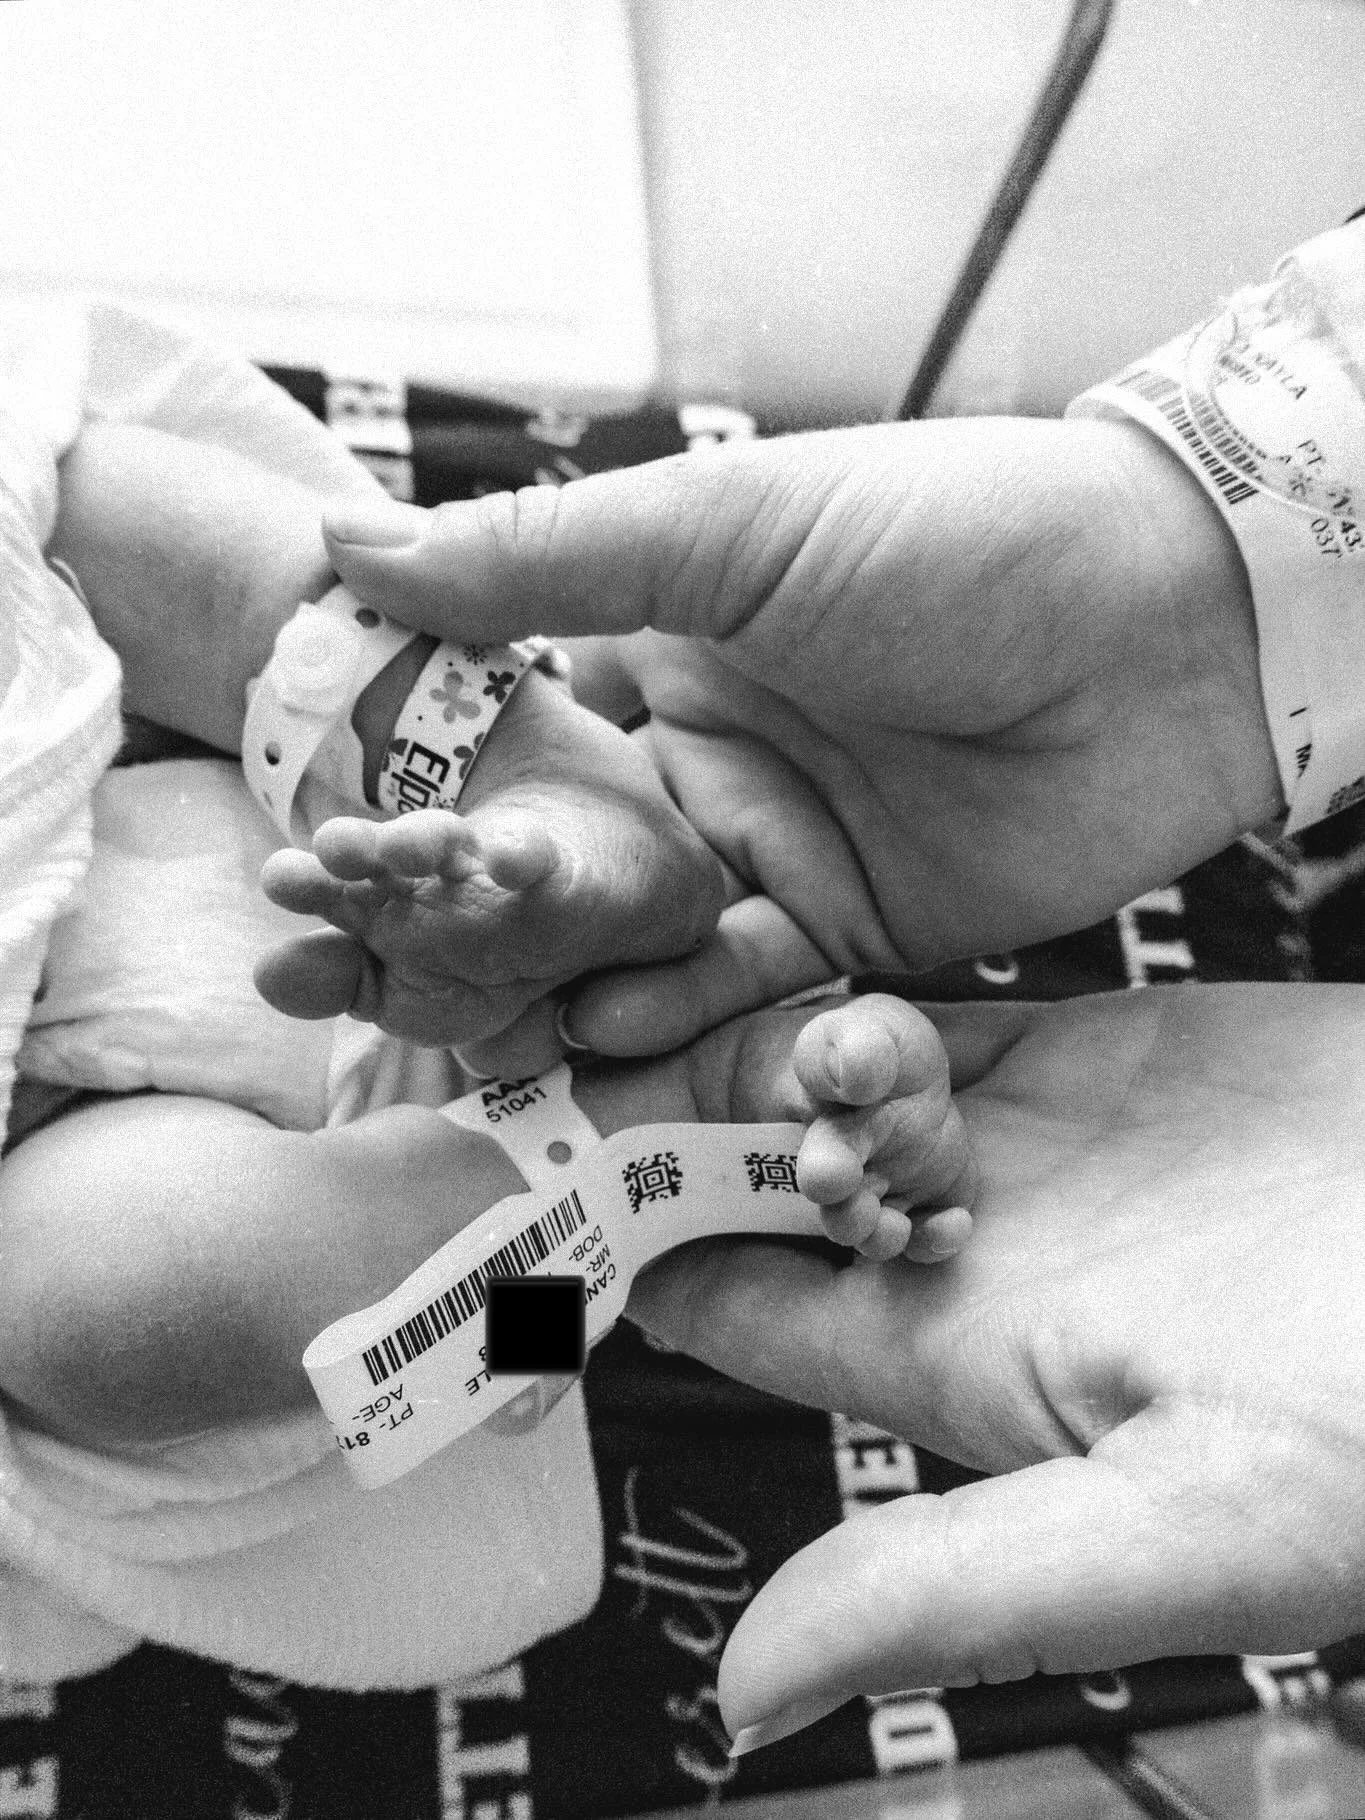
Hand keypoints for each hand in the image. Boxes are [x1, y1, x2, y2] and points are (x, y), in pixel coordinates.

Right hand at [321, 418, 1281, 1055]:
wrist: (1170, 631)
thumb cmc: (951, 539)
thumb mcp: (730, 531)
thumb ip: (543, 559)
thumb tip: (344, 543)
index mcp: (666, 653)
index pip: (512, 737)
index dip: (422, 792)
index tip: (326, 849)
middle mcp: (711, 764)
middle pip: (568, 862)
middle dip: (476, 918)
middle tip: (366, 976)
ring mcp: (782, 858)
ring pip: (644, 945)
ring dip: (563, 987)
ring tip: (460, 1039)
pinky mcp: (861, 941)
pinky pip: (751, 1001)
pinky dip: (682, 1027)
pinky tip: (605, 1045)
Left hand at [625, 983, 1364, 1745]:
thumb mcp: (1178, 1531)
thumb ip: (958, 1591)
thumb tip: (748, 1698)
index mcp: (956, 1359)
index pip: (742, 1306)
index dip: (635, 1250)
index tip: (535, 1186)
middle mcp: (973, 1250)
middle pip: (759, 1180)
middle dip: (663, 1117)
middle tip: (557, 1036)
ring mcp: (1031, 1143)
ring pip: (826, 1083)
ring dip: (743, 1037)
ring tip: (636, 971)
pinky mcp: (1096, 1052)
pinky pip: (930, 1009)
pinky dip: (843, 986)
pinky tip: (762, 941)